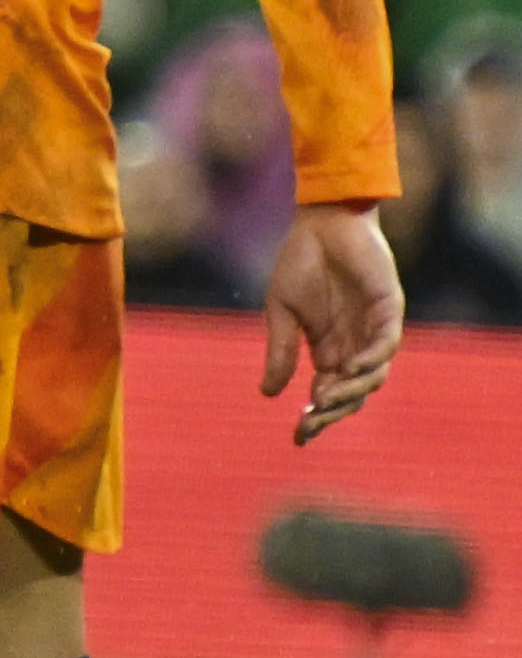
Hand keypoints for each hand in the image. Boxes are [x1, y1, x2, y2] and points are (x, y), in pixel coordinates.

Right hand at [262, 202, 403, 443]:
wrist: (321, 221)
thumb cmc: (300, 262)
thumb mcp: (281, 312)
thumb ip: (280, 350)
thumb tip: (268, 394)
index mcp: (328, 348)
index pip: (328, 392)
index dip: (316, 417)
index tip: (298, 437)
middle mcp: (354, 344)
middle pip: (353, 392)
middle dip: (332, 412)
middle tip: (309, 423)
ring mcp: (374, 328)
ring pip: (373, 374)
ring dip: (352, 390)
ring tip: (327, 398)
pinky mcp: (388, 308)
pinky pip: (386, 343)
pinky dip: (371, 359)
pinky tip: (349, 366)